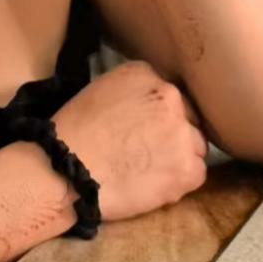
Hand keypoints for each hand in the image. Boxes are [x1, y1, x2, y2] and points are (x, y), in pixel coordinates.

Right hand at [53, 60, 207, 221]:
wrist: (65, 169)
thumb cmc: (72, 135)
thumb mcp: (99, 93)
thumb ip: (132, 94)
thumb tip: (146, 110)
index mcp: (145, 75)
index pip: (169, 96)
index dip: (157, 118)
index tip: (142, 132)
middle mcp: (170, 97)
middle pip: (188, 119)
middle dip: (173, 136)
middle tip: (147, 155)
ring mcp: (181, 132)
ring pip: (196, 146)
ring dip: (179, 159)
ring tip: (148, 173)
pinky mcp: (187, 167)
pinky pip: (196, 173)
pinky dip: (179, 183)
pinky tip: (152, 186)